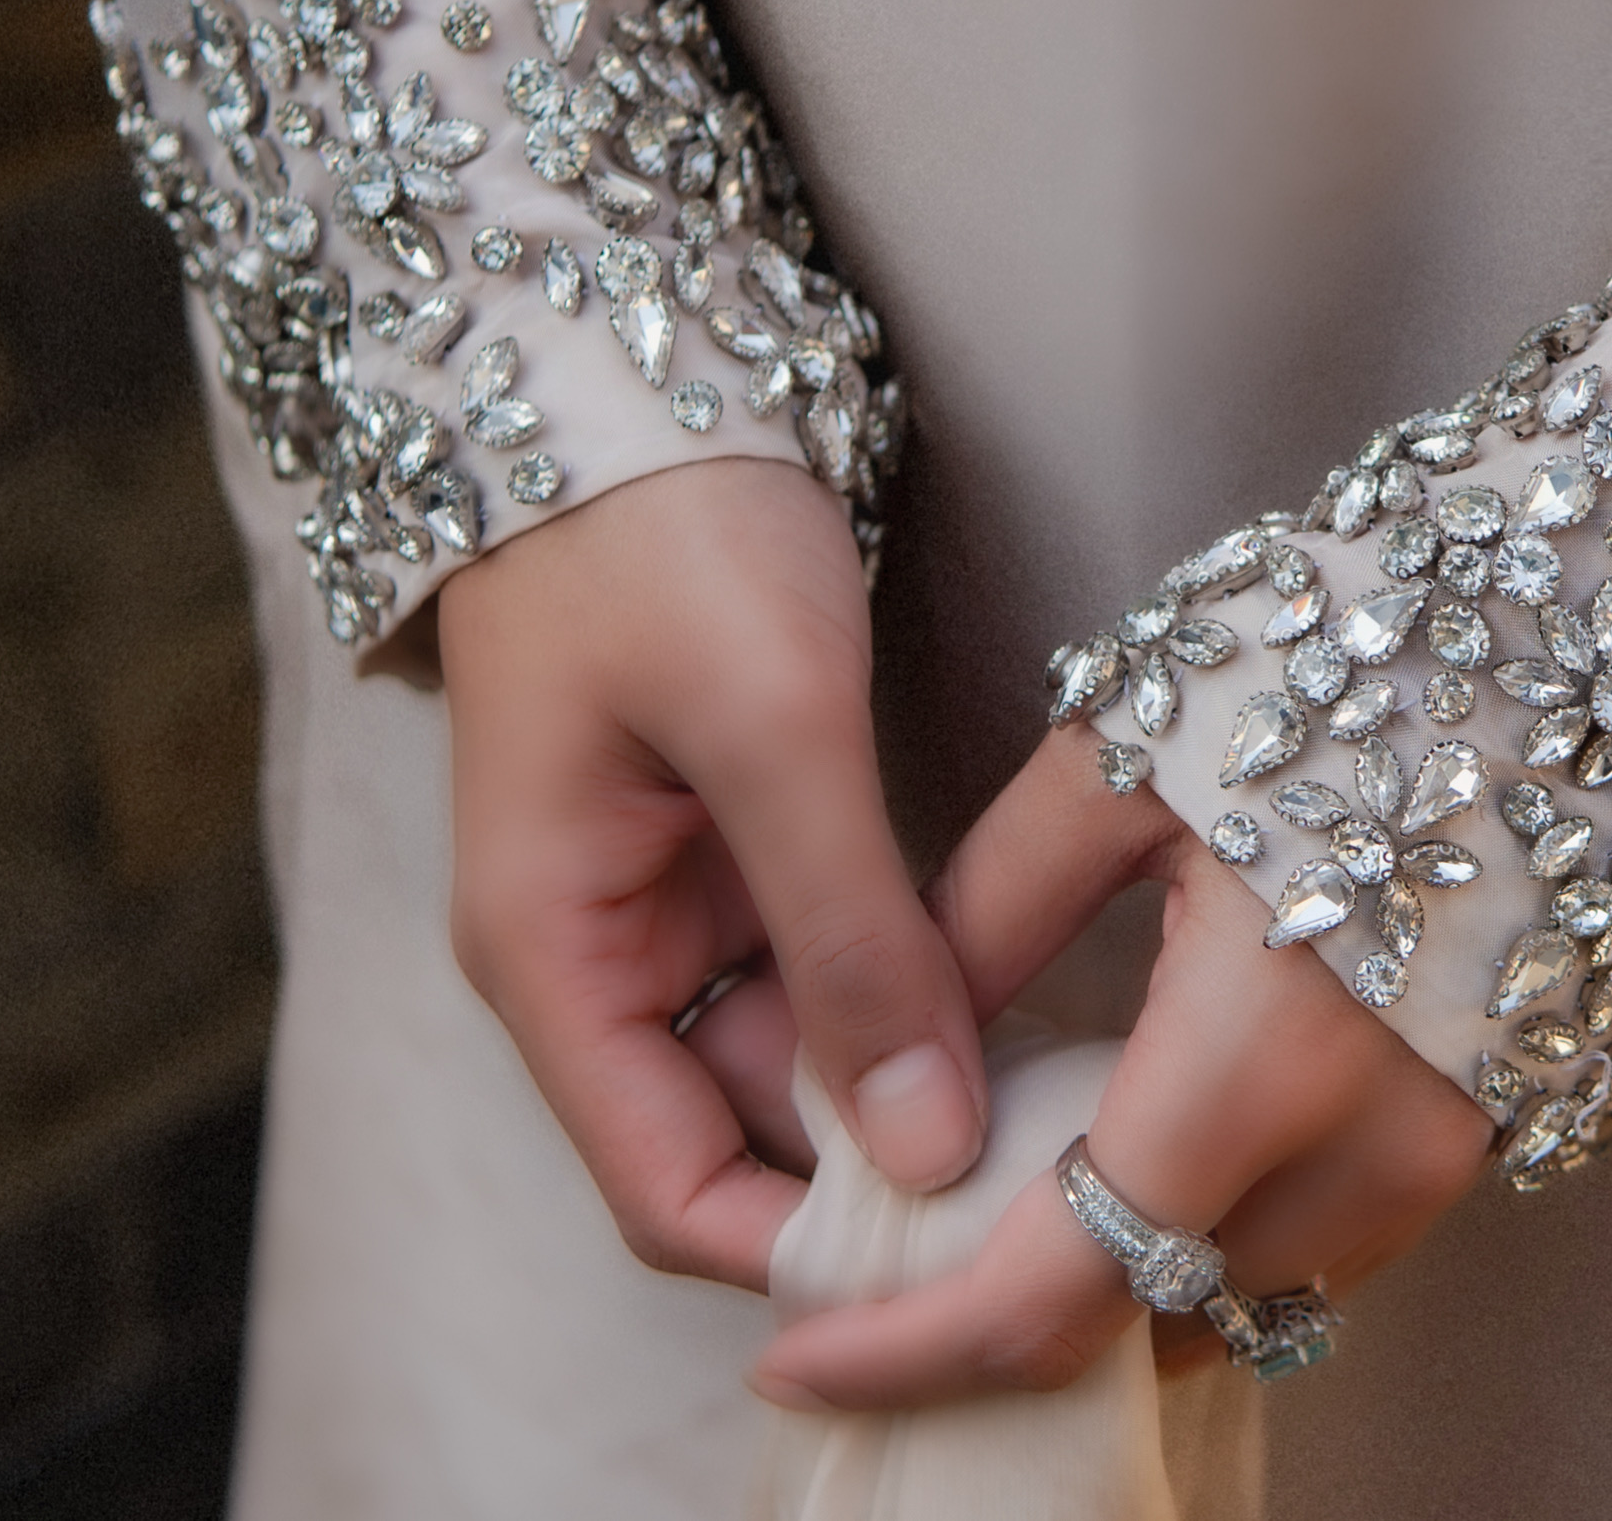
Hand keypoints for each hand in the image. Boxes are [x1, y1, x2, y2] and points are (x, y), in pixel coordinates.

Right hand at [437, 457, 988, 1287]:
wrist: (632, 367)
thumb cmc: (667, 536)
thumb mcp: (771, 729)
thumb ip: (848, 939)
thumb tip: (921, 1145)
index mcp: (554, 952)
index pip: (666, 1188)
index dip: (802, 1242)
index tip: (956, 1243)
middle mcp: (603, 946)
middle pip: (736, 1126)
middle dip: (875, 1161)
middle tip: (1051, 1161)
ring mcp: (674, 889)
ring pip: (793, 1045)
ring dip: (902, 1071)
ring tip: (1056, 1085)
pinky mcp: (738, 828)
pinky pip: (817, 954)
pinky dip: (901, 985)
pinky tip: (1008, 990)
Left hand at [750, 731, 1493, 1406]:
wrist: (1575, 643)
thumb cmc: (1350, 664)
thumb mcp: (1131, 755)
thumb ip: (987, 910)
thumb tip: (879, 1047)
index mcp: (1261, 1056)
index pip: (1053, 1290)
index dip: (906, 1347)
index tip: (800, 1347)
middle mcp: (1364, 1150)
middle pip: (1140, 1316)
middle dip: (997, 1313)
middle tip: (890, 1250)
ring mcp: (1440, 1157)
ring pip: (1233, 1293)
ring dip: (1112, 1270)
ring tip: (1008, 1179)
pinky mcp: (1479, 1133)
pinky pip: (1313, 1242)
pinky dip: (1209, 1229)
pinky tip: (1144, 1139)